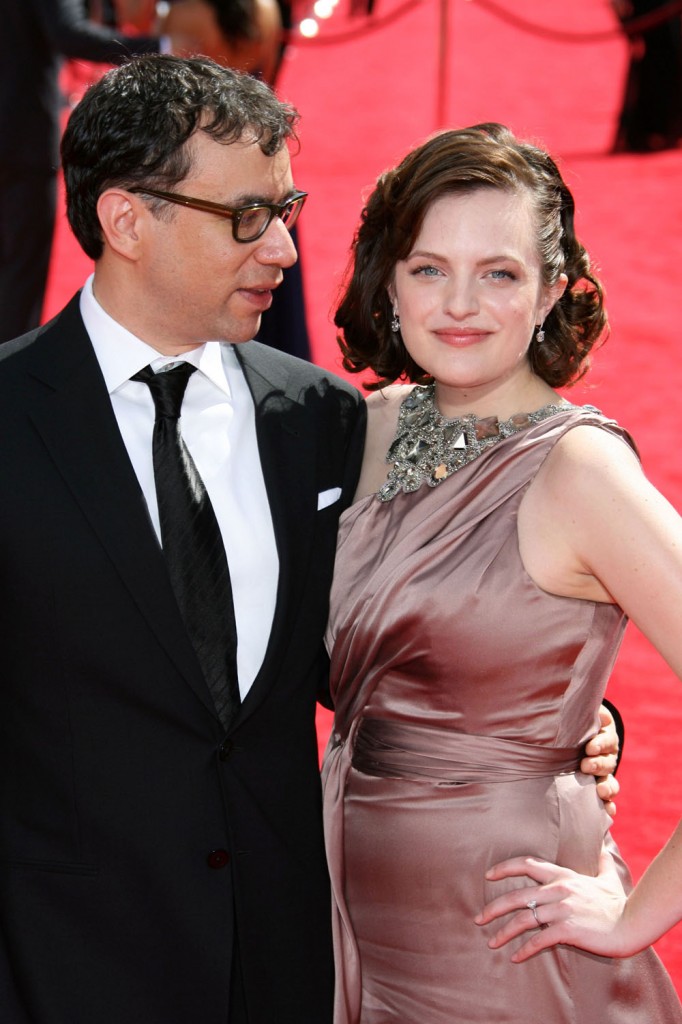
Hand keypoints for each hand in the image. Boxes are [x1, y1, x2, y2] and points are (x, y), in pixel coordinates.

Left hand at [474, 852, 638, 960]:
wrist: (632, 923)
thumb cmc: (619, 902)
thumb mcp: (607, 877)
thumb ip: (601, 862)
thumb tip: (604, 847)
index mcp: (563, 875)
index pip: (527, 864)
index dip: (505, 868)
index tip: (488, 875)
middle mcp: (558, 889)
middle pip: (517, 896)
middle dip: (494, 907)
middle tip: (479, 918)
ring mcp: (562, 909)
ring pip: (523, 919)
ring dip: (504, 932)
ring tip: (491, 942)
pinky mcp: (568, 930)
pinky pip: (539, 940)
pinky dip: (525, 950)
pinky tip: (515, 957)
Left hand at [580, 704, 619, 816]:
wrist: (573, 739)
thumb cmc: (577, 725)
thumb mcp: (583, 717)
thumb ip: (590, 715)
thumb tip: (603, 717)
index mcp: (604, 739)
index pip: (606, 741)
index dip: (600, 744)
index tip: (589, 748)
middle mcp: (607, 758)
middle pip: (607, 762)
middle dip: (597, 764)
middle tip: (585, 766)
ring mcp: (604, 775)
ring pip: (610, 782)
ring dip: (607, 787)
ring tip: (600, 791)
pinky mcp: (599, 788)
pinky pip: (607, 800)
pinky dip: (609, 806)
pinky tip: (609, 812)